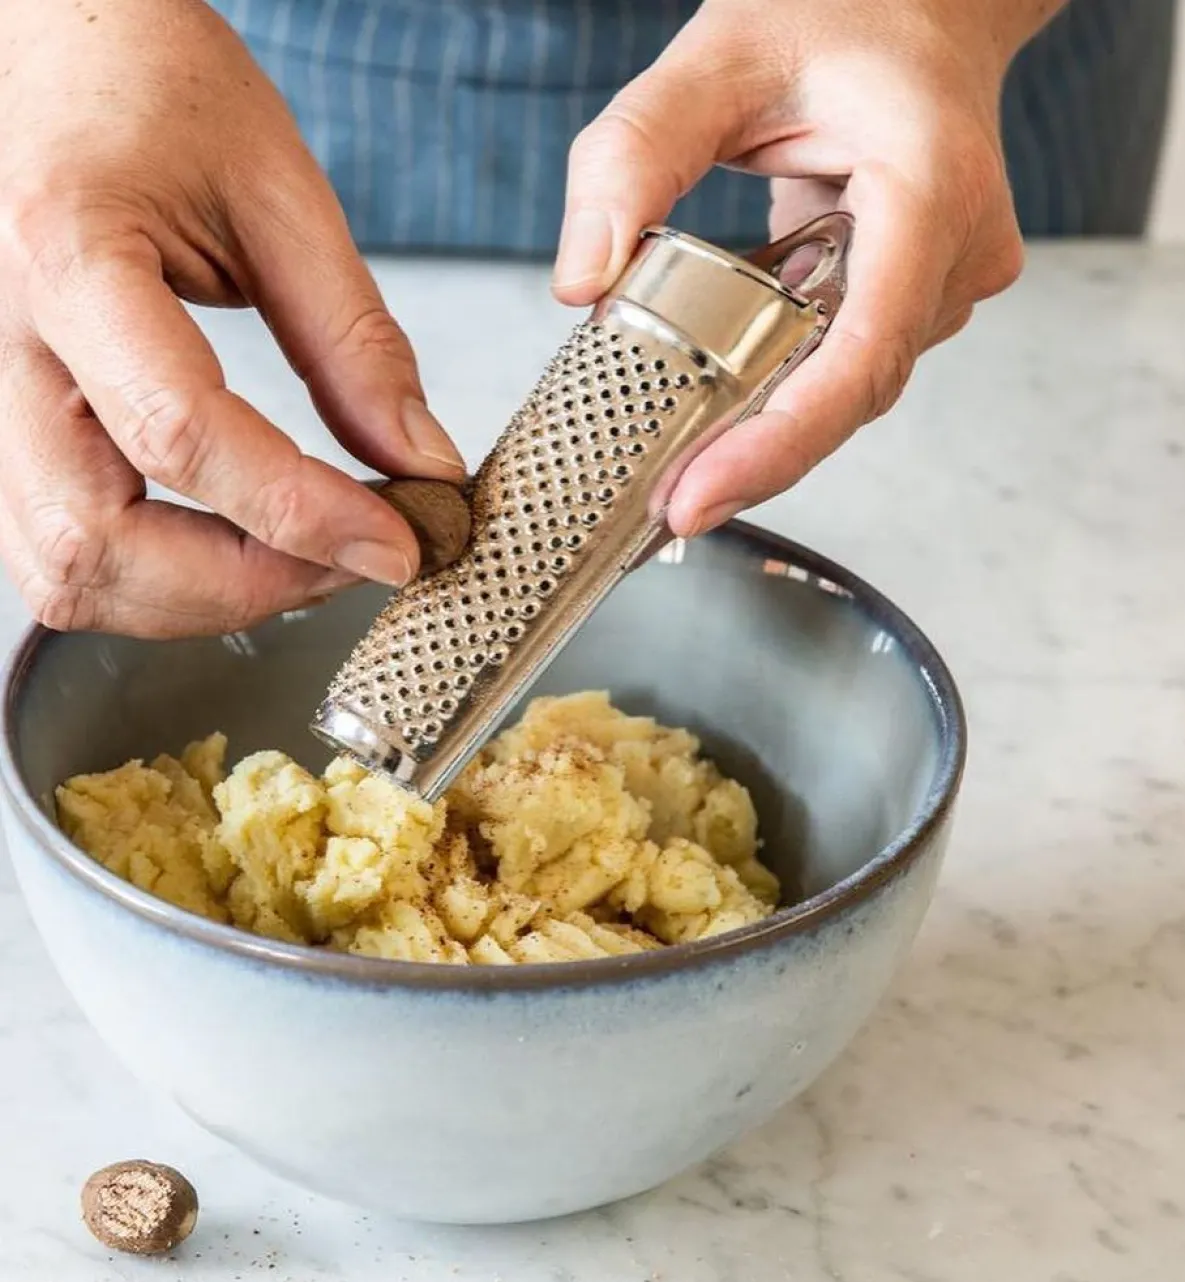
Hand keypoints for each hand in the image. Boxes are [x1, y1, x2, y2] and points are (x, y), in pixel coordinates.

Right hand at [0, 0, 462, 636]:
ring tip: (303, 561)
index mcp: (70, 255)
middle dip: (242, 585)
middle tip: (353, 560)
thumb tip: (423, 468)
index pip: (179, 432)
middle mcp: (4, 343)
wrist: (62, 48)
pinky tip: (233, 552)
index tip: (398, 543)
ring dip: (195, 603)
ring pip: (63, 570)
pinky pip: (59, 555)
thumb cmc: (154, 89)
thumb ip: (353, 341)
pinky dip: (154, 587)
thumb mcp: (279, 191)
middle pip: (93, 540)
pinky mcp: (7, 429)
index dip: (300, 514)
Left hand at [554, 0, 1047, 535]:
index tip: (699, 499)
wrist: (923, 1)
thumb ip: (635, 153)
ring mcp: (951, 281)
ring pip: (852, 384)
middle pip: (853, 391)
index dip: (780, 445)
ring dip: (772, 421)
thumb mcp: (717, 56)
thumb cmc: (839, 12)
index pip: (862, 354)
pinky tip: (727, 410)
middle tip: (670, 508)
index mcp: (928, 189)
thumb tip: (581, 280)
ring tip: (684, 468)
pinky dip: (786, 385)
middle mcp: (959, 251)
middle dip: (760, 455)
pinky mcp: (924, 296)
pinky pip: (850, 360)